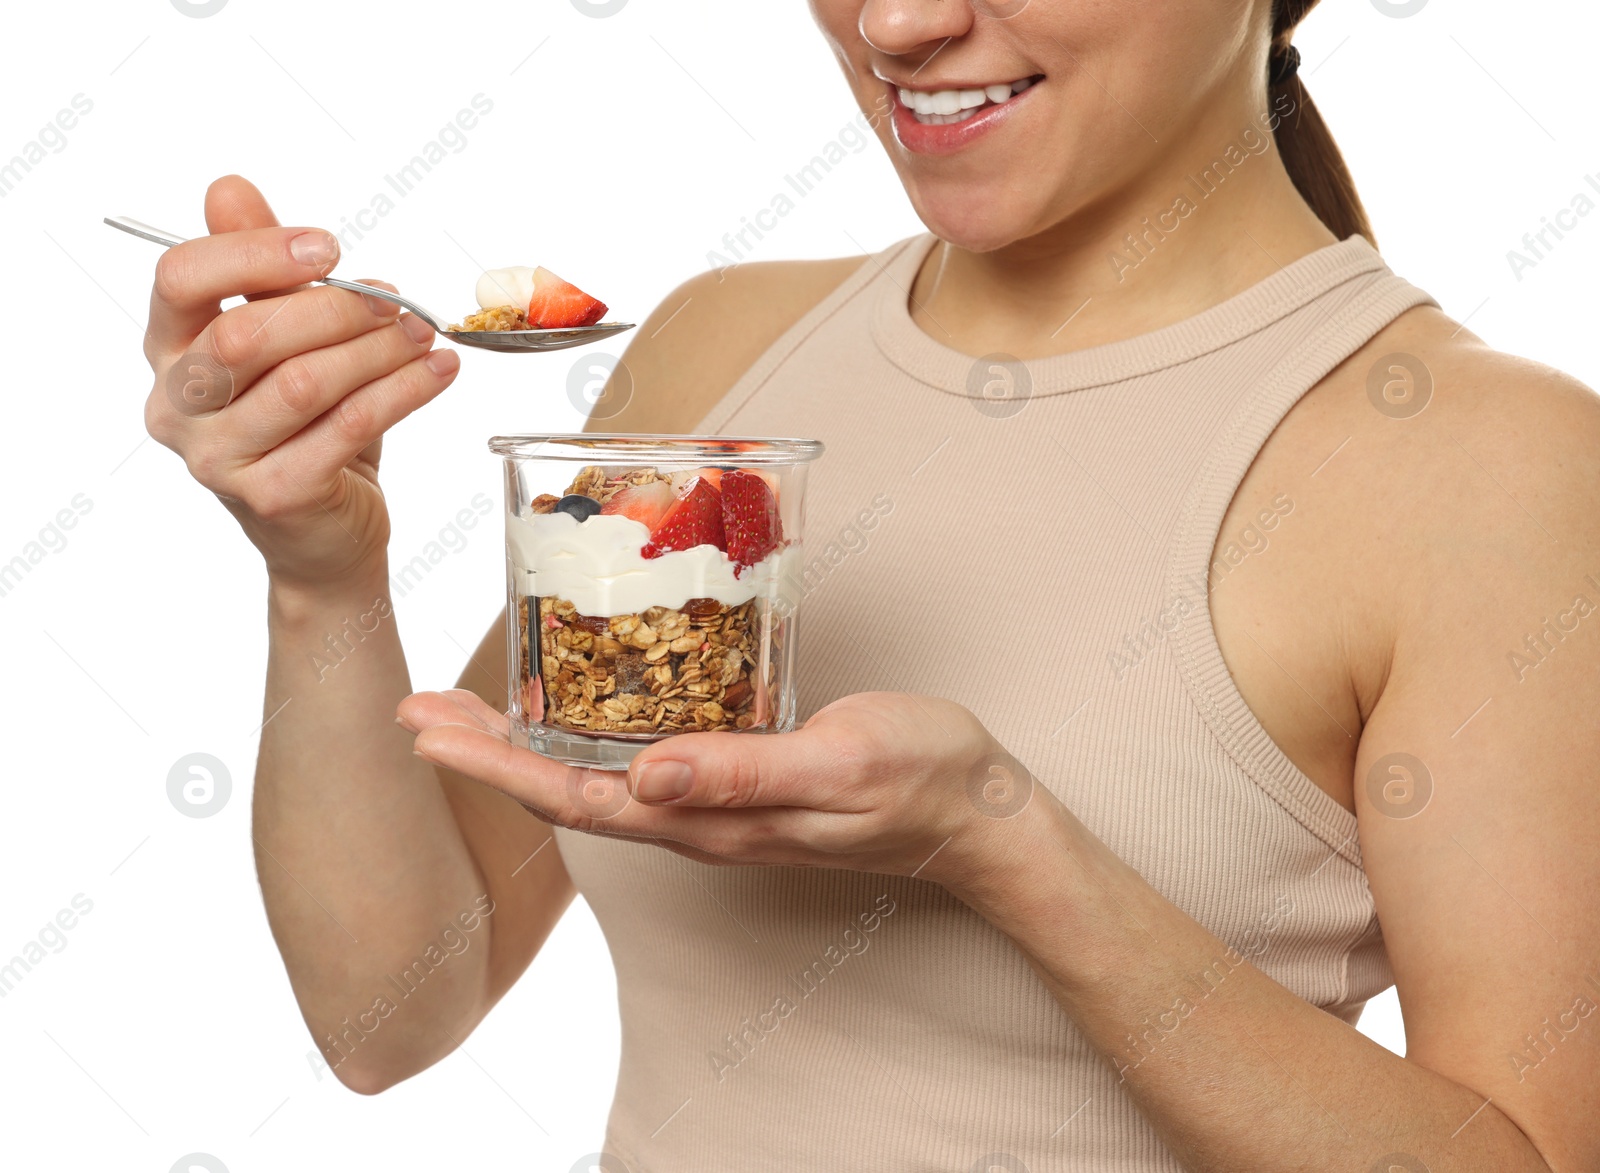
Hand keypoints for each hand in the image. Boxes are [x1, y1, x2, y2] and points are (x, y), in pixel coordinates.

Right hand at [142, 175, 461, 589]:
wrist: (324, 530)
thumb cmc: (305, 424)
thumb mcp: (285, 337)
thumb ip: (260, 267)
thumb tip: (228, 187)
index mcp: (167, 350)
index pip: (180, 280)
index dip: (255, 252)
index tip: (328, 247)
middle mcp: (177, 406)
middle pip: (247, 335)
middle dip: (335, 309)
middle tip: (397, 302)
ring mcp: (218, 459)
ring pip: (303, 383)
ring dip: (378, 350)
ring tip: (425, 334)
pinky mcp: (274, 495)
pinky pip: (347, 427)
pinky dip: (404, 391)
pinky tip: (438, 372)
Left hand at [396, 688, 1046, 888]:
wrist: (978, 814)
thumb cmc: (920, 779)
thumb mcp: (839, 761)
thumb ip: (745, 771)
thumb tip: (644, 773)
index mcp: (712, 817)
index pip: (577, 796)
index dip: (495, 765)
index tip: (427, 730)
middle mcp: (700, 817)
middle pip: (569, 789)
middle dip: (488, 754)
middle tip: (419, 709)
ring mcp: (720, 803)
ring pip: (600, 776)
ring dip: (529, 746)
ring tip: (474, 709)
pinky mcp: (742, 779)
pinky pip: (644, 761)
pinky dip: (591, 734)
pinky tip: (584, 708)